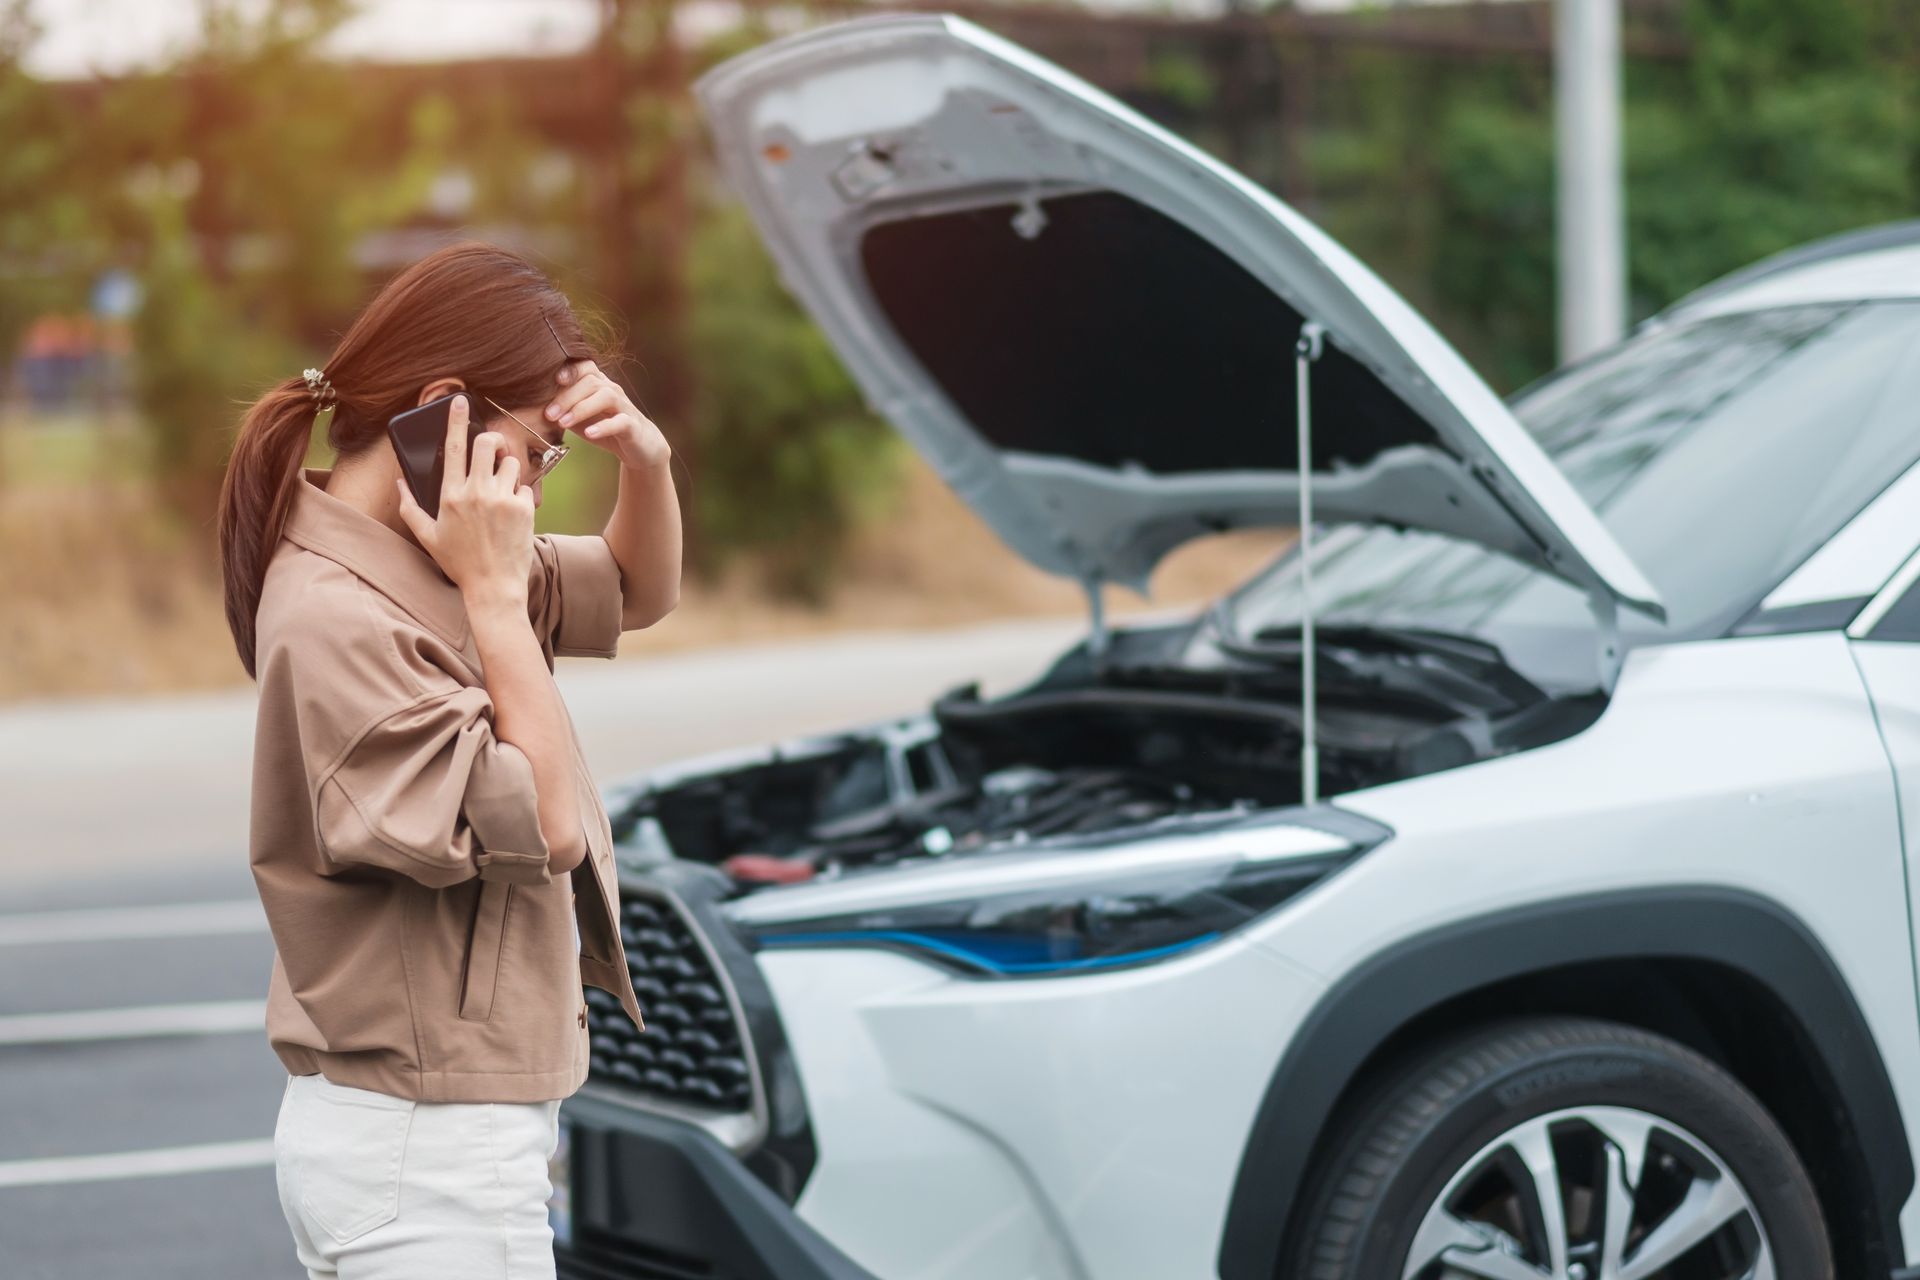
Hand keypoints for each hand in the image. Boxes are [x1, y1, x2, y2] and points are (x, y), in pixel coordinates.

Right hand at [395, 393, 534, 606]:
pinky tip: (513, 513)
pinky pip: (525, 486)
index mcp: (451, 495)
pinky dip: (520, 494)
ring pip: (511, 463)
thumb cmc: (459, 562)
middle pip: (488, 443)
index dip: (456, 420)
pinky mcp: (525, 508)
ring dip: (507, 470)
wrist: (493, 587)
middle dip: (492, 440)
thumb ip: (410, 506)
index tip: (461, 401)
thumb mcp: (428, 536)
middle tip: (492, 450)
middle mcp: (477, 492)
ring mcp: (503, 499)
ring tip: (501, 490)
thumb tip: (401, 482)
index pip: (453, 447)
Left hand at [545, 359, 670, 470]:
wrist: (639, 447)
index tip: (552, 380)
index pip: (585, 367)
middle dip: (567, 397)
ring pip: (606, 397)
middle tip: (548, 414)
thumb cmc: (603, 427)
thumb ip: (560, 408)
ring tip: (563, 423)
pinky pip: (620, 422)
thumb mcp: (579, 416)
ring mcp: (624, 407)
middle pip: (591, 382)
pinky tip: (589, 435)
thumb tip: (529, 404)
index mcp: (598, 384)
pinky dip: (604, 426)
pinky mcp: (633, 426)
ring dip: (582, 408)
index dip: (570, 370)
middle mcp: (612, 390)